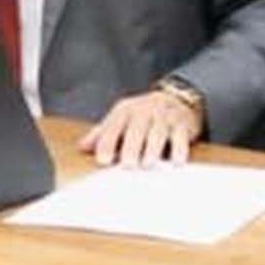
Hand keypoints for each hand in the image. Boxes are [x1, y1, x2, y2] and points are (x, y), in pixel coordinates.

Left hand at [77, 88, 202, 167]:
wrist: (176, 99)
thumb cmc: (142, 115)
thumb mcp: (121, 119)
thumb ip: (102, 133)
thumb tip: (82, 147)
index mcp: (125, 110)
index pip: (114, 126)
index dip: (107, 143)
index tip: (103, 160)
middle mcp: (145, 111)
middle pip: (137, 128)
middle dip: (131, 146)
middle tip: (127, 165)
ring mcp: (165, 117)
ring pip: (159, 132)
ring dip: (153, 149)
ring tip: (147, 164)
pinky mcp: (182, 124)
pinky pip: (181, 136)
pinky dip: (179, 149)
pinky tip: (176, 162)